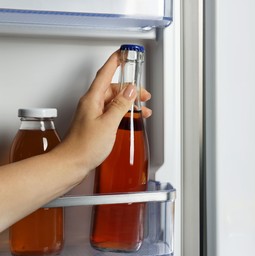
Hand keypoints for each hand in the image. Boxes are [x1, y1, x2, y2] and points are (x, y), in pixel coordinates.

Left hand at [57, 50, 151, 171]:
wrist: (71, 164)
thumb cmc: (84, 146)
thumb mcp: (108, 123)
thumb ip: (121, 105)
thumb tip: (131, 90)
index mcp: (92, 99)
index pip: (105, 73)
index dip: (115, 62)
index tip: (123, 53)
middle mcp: (91, 104)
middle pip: (112, 88)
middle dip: (130, 88)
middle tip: (144, 93)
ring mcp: (93, 114)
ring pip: (113, 100)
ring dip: (128, 102)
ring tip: (143, 109)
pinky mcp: (95, 124)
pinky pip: (111, 111)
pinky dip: (123, 112)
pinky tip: (130, 118)